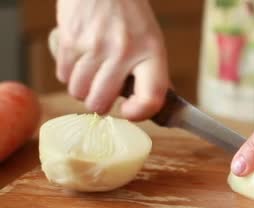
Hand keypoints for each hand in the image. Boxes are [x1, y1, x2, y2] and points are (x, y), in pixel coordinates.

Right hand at [55, 0, 168, 119]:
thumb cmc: (129, 15)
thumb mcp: (151, 40)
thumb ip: (152, 73)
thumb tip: (155, 106)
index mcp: (151, 53)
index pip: (150, 97)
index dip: (138, 113)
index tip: (128, 111)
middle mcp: (124, 51)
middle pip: (101, 102)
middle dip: (99, 103)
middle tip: (102, 92)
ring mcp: (95, 46)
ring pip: (79, 93)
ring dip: (82, 90)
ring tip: (91, 74)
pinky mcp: (71, 39)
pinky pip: (64, 76)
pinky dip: (69, 75)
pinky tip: (79, 62)